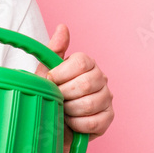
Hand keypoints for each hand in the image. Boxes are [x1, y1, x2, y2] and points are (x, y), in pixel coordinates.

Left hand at [37, 24, 114, 138]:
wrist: (49, 124)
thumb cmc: (48, 95)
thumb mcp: (45, 72)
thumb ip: (53, 51)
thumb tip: (62, 27)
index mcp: (86, 64)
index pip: (81, 62)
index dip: (61, 74)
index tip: (49, 81)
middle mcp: (101, 78)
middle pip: (86, 83)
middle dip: (64, 94)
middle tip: (55, 98)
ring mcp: (107, 98)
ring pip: (90, 103)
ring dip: (69, 110)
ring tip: (62, 110)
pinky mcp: (108, 118)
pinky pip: (93, 122)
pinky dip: (76, 124)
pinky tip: (70, 121)